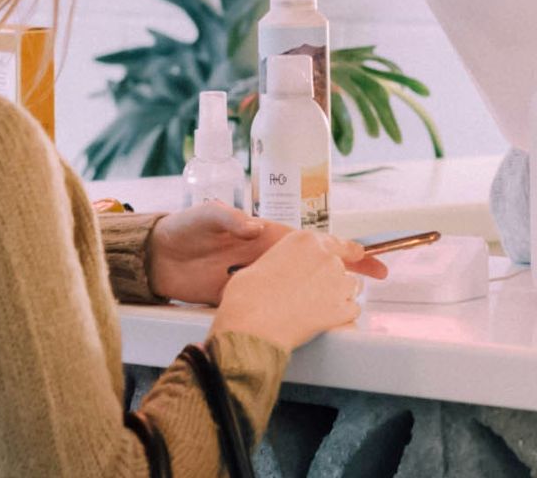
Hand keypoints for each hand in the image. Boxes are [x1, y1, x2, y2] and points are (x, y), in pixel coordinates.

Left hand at [149, 202, 387, 305]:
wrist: (157, 259)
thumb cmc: (184, 229)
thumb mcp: (205, 217)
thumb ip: (228, 218)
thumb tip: (254, 226)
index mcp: (265, 234)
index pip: (311, 238)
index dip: (340, 243)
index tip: (366, 251)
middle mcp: (268, 255)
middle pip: (317, 264)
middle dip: (349, 268)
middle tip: (379, 276)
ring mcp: (259, 277)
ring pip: (303, 285)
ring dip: (329, 291)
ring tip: (357, 301)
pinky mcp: (245, 297)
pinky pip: (279, 303)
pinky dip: (300, 309)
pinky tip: (318, 318)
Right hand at [210, 230, 369, 351]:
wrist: (251, 324)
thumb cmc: (249, 297)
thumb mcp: (265, 263)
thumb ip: (288, 261)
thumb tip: (291, 271)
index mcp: (306, 241)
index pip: (338, 243)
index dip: (349, 251)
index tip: (358, 253)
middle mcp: (326, 258)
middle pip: (342, 268)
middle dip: (331, 281)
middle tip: (311, 297)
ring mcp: (338, 283)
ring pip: (351, 288)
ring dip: (338, 297)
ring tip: (314, 310)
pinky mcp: (343, 308)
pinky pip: (352, 311)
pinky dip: (341, 317)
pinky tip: (321, 322)